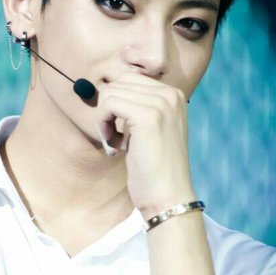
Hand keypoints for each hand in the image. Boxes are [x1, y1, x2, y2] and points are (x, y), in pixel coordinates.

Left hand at [95, 70, 196, 217]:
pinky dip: (103, 125)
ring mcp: (161, 104)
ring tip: (115, 143)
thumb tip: (102, 87)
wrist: (168, 196)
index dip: (114, 102)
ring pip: (110, 93)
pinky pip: (108, 104)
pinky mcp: (148, 116)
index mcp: (173, 94)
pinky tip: (114, 146)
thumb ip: (135, 106)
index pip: (128, 78)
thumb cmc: (153, 168)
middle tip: (114, 137)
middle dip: (108, 110)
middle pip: (118, 83)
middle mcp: (170, 94)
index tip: (120, 129)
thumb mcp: (148, 130)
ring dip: (104, 120)